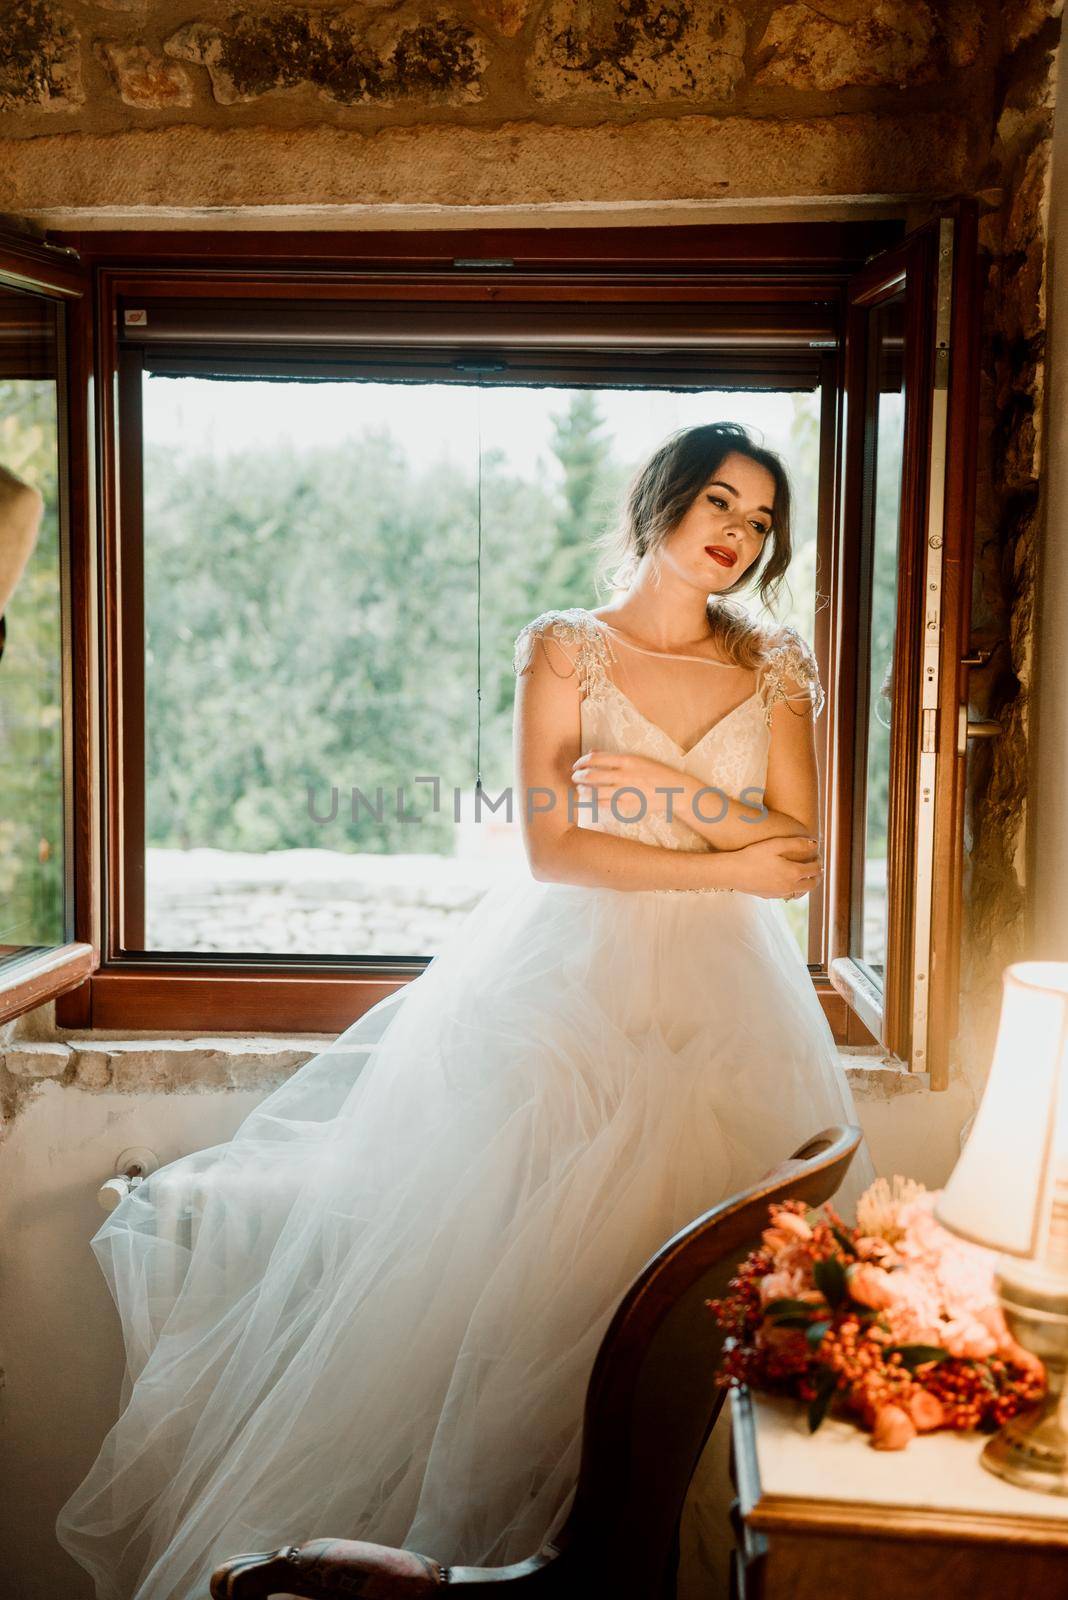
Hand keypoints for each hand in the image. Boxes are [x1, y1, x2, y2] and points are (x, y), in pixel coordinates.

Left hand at [570, 750, 684, 820]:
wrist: (675, 790)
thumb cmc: (655, 772)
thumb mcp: (637, 758)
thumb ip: (613, 756)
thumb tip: (592, 752)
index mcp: (627, 760)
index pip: (596, 758)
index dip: (581, 762)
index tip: (576, 765)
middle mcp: (625, 774)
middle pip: (592, 775)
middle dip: (579, 776)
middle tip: (575, 778)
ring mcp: (626, 791)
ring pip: (595, 791)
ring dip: (583, 790)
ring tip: (580, 790)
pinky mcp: (628, 805)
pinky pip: (605, 804)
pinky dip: (594, 802)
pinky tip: (592, 800)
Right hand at [728, 835, 821, 899]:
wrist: (732, 872)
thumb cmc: (753, 855)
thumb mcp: (775, 844)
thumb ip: (797, 843)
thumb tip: (815, 844)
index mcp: (794, 873)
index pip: (815, 869)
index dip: (819, 861)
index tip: (817, 855)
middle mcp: (789, 886)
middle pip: (812, 884)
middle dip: (817, 876)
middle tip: (816, 867)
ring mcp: (780, 893)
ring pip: (801, 892)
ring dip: (806, 884)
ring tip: (804, 875)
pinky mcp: (770, 896)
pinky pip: (788, 894)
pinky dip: (793, 888)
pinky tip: (787, 880)